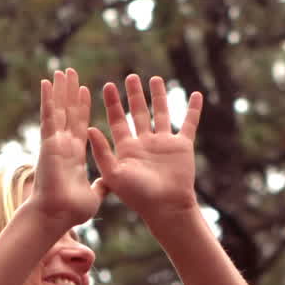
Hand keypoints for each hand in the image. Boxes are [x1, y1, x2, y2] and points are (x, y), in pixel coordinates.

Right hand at [31, 68, 102, 229]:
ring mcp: (55, 142)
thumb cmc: (72, 211)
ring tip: (62, 71)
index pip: (80, 125)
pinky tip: (47, 82)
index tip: (85, 90)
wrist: (57, 216)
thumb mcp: (94, 194)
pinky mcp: (49, 143)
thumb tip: (108, 182)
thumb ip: (100, 184)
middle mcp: (64, 145)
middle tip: (72, 72)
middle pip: (68, 112)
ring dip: (60, 90)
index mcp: (74, 154)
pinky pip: (49, 116)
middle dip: (70, 92)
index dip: (82, 107)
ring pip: (58, 110)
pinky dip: (47, 99)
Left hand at [89, 75, 201, 225]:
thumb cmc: (138, 196)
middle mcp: (145, 143)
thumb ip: (101, 152)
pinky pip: (189, 123)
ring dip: (158, 96)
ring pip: (161, 113)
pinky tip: (196, 95)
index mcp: (127, 148)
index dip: (112, 103)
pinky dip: (193, 110)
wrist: (166, 207)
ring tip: (155, 79)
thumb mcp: (113, 174)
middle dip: (134, 95)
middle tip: (130, 77)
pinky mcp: (182, 146)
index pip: (117, 120)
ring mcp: (164, 143)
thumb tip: (88, 128)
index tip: (108, 86)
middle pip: (138, 112)